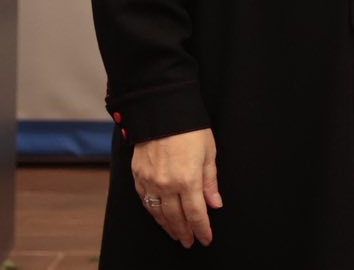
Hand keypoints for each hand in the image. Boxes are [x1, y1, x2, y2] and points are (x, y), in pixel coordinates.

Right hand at [131, 127, 221, 246]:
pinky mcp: (138, 176)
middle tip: (189, 242)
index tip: (206, 238)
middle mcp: (167, 184)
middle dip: (184, 232)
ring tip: (176, 234)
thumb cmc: (190, 129)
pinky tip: (160, 217)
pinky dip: (153, 212)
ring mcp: (150, 181)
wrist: (161, 112)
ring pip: (159, 213)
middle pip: (176, 218)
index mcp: (188, 179)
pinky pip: (145, 201)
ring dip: (168, 226)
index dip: (202, 229)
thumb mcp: (208, 153)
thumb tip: (214, 204)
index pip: (196, 213)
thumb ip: (210, 181)